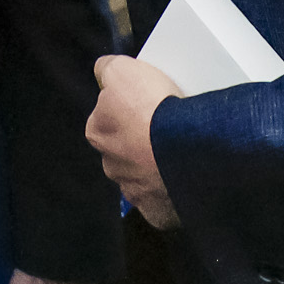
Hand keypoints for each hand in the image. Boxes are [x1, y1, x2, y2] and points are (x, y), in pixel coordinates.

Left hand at [87, 55, 180, 228]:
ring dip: (156, 169)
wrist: (185, 150)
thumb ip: (108, 69)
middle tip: (166, 132)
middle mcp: (110, 166)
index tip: (147, 107)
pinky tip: (186, 180)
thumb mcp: (123, 70)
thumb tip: (102, 71)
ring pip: (144, 178)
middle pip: (124, 151)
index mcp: (97, 132)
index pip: (107, 119)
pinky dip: (172, 193)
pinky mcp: (158, 214)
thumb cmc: (150, 108)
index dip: (127, 111)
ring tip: (181, 155)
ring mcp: (134, 193)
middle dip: (140, 144)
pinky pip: (164, 203)